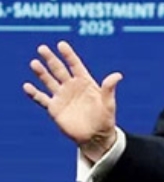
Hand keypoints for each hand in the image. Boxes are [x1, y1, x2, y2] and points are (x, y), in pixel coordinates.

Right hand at [22, 41, 122, 162]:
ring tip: (34, 63)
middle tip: (42, 48)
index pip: (75, 65)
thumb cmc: (105, 119)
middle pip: (59, 70)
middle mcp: (72, 87)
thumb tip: (118, 75)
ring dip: (41, 73)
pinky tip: (27, 86)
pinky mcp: (54, 108)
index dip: (69, 55)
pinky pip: (42, 99)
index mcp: (86, 82)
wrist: (95, 136)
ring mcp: (62, 97)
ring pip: (49, 81)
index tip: (61, 44)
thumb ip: (109, 89)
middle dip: (51, 59)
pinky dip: (34, 93)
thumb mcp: (108, 103)